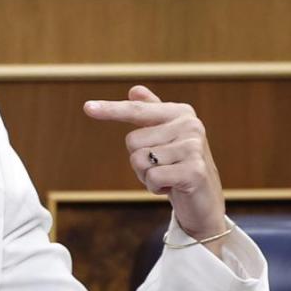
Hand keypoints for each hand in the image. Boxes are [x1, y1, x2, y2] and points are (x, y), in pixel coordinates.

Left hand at [84, 85, 225, 239]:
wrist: (204, 200)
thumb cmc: (179, 166)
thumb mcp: (165, 138)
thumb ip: (151, 112)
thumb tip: (135, 89)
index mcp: (180, 112)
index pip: (137, 109)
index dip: (111, 109)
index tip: (87, 107)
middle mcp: (190, 125)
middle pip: (132, 141)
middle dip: (140, 161)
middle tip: (163, 166)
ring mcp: (193, 147)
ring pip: (140, 161)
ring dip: (147, 176)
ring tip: (169, 176)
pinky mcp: (194, 171)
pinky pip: (152, 177)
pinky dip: (156, 187)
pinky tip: (173, 187)